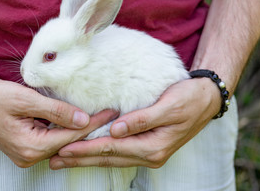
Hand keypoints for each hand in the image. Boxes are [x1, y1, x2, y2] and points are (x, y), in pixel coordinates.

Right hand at [0, 75, 118, 167]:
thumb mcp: (26, 100)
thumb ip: (56, 111)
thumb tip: (83, 119)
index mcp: (30, 147)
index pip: (70, 136)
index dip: (93, 123)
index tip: (111, 112)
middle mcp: (28, 155)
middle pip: (67, 141)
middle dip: (88, 127)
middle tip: (109, 114)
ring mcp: (25, 153)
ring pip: (59, 140)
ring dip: (76, 128)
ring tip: (97, 115)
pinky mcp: (24, 145)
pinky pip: (49, 138)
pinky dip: (62, 128)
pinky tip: (74, 119)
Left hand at [49, 78, 220, 168]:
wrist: (205, 100)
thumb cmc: (188, 99)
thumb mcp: (169, 107)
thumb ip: (142, 119)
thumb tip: (116, 130)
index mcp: (153, 147)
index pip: (111, 148)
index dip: (86, 149)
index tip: (63, 148)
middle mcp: (149, 155)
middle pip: (107, 158)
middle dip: (79, 159)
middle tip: (53, 160)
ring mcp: (148, 153)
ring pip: (111, 158)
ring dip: (86, 159)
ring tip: (63, 160)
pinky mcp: (146, 146)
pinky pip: (118, 153)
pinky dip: (100, 153)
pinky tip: (88, 152)